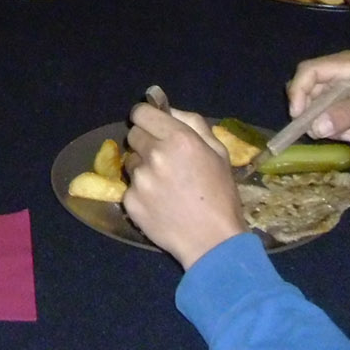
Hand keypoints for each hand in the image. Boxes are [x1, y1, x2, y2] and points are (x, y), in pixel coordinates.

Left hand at [123, 102, 246, 268]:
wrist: (212, 241)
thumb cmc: (220, 195)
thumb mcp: (218, 152)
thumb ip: (193, 123)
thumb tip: (168, 107)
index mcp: (179, 139)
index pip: (141, 112)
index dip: (146, 116)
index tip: (151, 124)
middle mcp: (155, 155)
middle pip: (133, 135)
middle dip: (146, 142)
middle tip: (164, 158)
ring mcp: (140, 179)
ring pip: (130, 162)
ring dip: (142, 167)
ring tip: (164, 184)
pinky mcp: (130, 201)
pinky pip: (129, 187)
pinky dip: (141, 192)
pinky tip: (159, 202)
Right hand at [284, 52, 349, 141]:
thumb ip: (346, 114)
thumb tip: (316, 127)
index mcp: (343, 65)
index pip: (308, 71)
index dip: (298, 91)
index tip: (298, 115)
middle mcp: (336, 76)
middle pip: (306, 91)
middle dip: (311, 114)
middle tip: (321, 132)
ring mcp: (338, 92)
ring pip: (314, 108)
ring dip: (324, 126)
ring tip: (348, 135)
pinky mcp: (341, 107)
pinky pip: (325, 119)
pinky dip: (334, 130)